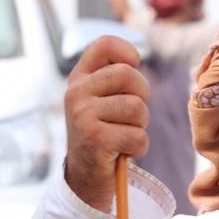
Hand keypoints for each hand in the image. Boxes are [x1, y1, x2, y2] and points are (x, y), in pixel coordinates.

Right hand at [63, 36, 149, 212]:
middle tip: (131, 117)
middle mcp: (76, 91)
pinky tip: (123, 152)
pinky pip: (138, 136)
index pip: (106, 44)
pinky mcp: (94, 138)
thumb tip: (135, 59)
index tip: (131, 75)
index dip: (129, 55)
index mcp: (80, 77)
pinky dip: (139, 148)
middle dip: (142, 98)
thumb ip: (115, 78)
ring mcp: (82, 114)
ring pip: (137, 108)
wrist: (86, 175)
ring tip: (124, 135)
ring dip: (140, 126)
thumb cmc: (105, 133)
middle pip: (129, 75)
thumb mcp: (103, 100)